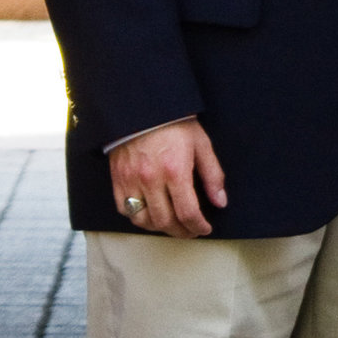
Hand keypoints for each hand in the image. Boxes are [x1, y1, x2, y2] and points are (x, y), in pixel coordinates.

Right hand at [106, 116, 226, 237]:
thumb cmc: (174, 123)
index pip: (187, 212)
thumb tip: (220, 202)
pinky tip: (149, 213)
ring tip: (171, 223)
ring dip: (159, 227)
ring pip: (143, 220)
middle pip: (165, 221)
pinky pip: (123, 208)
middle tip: (190, 230)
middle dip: (181, 231)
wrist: (143, 105)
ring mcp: (131, 179)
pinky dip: (137, 217)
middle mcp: (151, 179)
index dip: (198, 227)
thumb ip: (212, 175)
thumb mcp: (201, 144)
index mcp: (175, 170)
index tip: (204, 228)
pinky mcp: (118, 177)